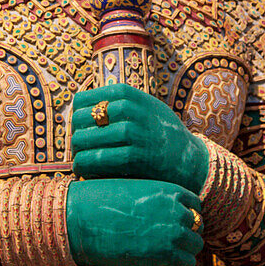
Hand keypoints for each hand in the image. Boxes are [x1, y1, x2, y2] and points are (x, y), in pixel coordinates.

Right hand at [66, 178, 203, 265]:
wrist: (82, 216)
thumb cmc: (100, 199)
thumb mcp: (133, 188)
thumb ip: (153, 198)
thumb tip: (158, 212)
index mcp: (169, 189)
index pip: (195, 204)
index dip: (186, 215)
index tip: (176, 224)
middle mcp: (176, 209)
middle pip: (197, 226)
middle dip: (187, 234)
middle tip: (171, 243)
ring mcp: (173, 232)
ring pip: (195, 246)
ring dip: (184, 251)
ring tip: (167, 257)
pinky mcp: (165, 255)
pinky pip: (186, 264)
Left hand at [71, 84, 209, 193]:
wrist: (188, 157)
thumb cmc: (161, 132)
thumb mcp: (145, 106)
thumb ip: (120, 103)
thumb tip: (84, 106)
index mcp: (129, 94)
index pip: (84, 99)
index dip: (76, 115)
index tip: (79, 126)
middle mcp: (130, 110)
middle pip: (82, 119)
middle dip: (76, 134)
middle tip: (78, 146)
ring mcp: (133, 133)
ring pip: (86, 139)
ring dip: (77, 152)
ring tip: (79, 159)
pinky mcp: (134, 157)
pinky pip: (98, 159)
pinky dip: (85, 166)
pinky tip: (84, 170)